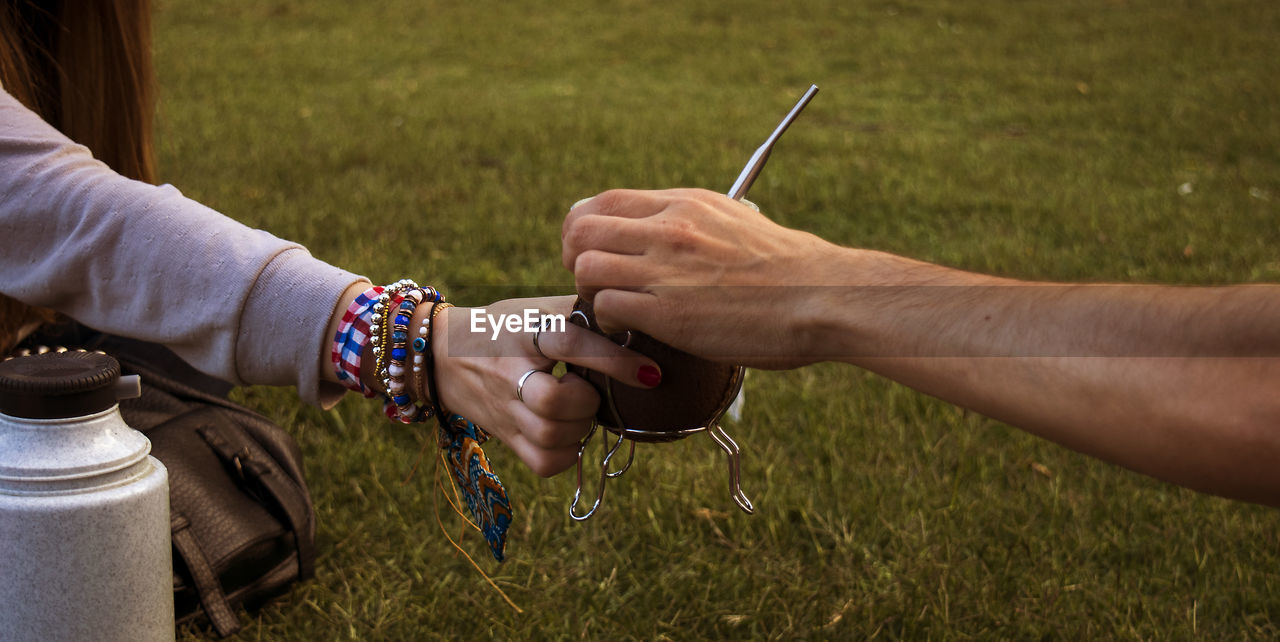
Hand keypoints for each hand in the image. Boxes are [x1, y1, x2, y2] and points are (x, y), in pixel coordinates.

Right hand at [432, 295, 659, 475]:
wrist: (442, 356)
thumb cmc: (505, 327)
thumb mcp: (535, 308)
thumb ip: (580, 312)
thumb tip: (636, 321)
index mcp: (524, 331)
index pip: (569, 342)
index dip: (612, 359)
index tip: (650, 372)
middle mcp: (509, 372)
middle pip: (553, 403)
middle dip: (586, 402)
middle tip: (589, 391)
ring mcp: (504, 409)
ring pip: (549, 436)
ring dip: (580, 427)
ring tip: (579, 410)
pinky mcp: (504, 437)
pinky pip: (543, 462)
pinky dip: (567, 453)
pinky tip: (569, 433)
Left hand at [561, 188, 843, 368]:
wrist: (824, 297)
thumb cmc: (793, 270)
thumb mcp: (738, 223)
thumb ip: (697, 224)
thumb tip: (676, 234)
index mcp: (686, 203)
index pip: (605, 200)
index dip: (585, 227)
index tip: (591, 249)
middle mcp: (670, 228)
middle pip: (582, 228)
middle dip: (573, 256)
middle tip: (590, 282)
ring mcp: (666, 269)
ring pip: (585, 267)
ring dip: (588, 292)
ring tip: (611, 310)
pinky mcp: (668, 313)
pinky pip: (606, 309)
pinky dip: (606, 323)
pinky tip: (627, 332)